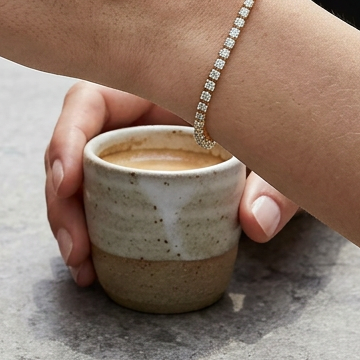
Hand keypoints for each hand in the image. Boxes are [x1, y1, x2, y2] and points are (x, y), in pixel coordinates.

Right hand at [45, 83, 299, 285]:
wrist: (298, 146)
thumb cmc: (284, 132)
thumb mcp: (284, 155)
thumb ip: (275, 185)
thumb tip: (256, 223)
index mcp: (154, 86)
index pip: (90, 99)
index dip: (66, 136)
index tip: (67, 182)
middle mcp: (133, 116)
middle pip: (73, 145)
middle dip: (61, 198)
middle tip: (75, 248)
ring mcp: (130, 150)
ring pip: (77, 178)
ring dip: (68, 222)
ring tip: (81, 270)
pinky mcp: (133, 181)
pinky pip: (96, 201)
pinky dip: (87, 235)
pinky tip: (92, 272)